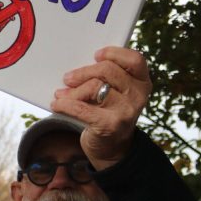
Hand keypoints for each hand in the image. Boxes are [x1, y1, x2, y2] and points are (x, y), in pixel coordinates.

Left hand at [51, 45, 151, 169]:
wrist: (112, 147)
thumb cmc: (110, 111)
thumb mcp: (117, 92)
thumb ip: (108, 76)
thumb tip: (78, 66)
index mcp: (142, 82)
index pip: (135, 60)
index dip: (114, 53)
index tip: (96, 55)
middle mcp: (138, 96)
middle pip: (108, 70)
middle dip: (83, 72)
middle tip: (68, 78)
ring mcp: (126, 111)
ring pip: (94, 87)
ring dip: (72, 90)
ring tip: (61, 94)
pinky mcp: (110, 125)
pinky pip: (81, 108)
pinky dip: (65, 104)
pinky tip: (57, 104)